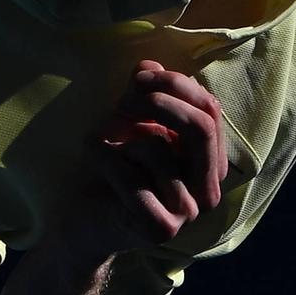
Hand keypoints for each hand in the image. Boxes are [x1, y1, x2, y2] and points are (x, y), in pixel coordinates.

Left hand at [73, 61, 231, 255]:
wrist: (84, 222)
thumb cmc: (112, 169)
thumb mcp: (129, 123)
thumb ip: (143, 94)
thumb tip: (151, 65)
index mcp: (210, 162)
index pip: (210, 109)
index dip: (175, 84)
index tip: (139, 77)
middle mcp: (208, 188)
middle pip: (200, 127)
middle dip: (157, 103)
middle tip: (121, 104)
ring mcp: (189, 212)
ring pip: (158, 148)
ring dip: (118, 138)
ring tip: (103, 147)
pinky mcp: (162, 229)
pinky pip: (133, 179)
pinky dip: (104, 159)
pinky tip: (93, 160)